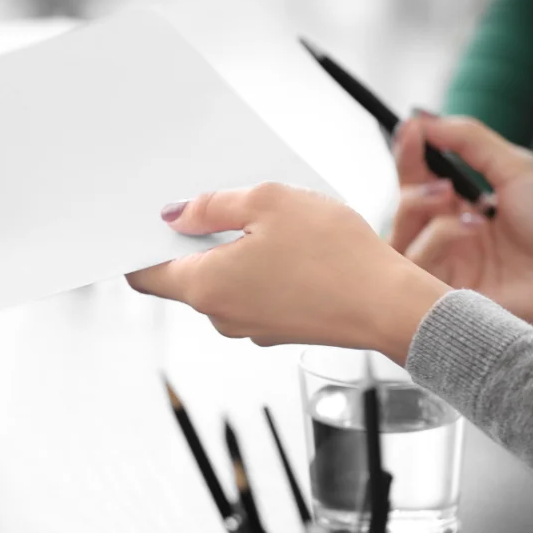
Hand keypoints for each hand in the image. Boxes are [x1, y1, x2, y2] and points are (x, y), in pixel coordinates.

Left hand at [127, 183, 449, 363]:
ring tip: (266, 220)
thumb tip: (176, 215)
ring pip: (224, 282)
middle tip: (219, 205)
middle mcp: (219, 315)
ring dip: (233, 251)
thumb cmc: (334, 255)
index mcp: (204, 287)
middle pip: (186, 275)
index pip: (144, 276)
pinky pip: (253, 293)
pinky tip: (289, 246)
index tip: (149, 223)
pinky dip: (259, 269)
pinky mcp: (278, 328)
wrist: (391, 306)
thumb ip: (212, 206)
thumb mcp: (268, 204)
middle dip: (195, 240)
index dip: (140, 247)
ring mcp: (249, 326)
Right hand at [390, 115, 532, 324]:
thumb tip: (423, 117)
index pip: (420, 179)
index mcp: (462, 208)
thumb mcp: (515, 168)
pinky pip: (413, 258)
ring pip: (398, 232)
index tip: (410, 128)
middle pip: (400, 205)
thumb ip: (468, 139)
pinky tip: (471, 230)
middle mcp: (446, 236)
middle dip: (410, 182)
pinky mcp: (437, 289)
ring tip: (453, 199)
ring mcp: (441, 263)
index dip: (409, 153)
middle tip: (434, 172)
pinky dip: (438, 236)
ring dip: (420, 207)